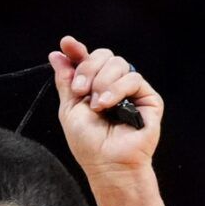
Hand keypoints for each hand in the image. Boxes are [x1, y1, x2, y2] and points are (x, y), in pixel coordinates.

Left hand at [51, 36, 162, 173]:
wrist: (107, 162)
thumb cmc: (88, 142)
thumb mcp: (69, 108)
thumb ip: (66, 81)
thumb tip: (57, 55)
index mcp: (93, 86)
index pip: (87, 59)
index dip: (76, 50)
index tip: (66, 43)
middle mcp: (112, 84)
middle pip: (103, 55)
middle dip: (87, 69)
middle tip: (79, 91)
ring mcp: (131, 89)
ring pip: (117, 63)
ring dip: (101, 82)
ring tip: (96, 106)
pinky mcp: (148, 96)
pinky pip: (133, 78)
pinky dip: (116, 89)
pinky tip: (107, 105)